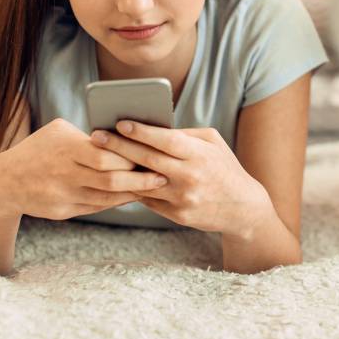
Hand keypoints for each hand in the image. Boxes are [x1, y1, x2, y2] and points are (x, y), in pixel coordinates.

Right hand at [0, 118, 166, 220]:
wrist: (5, 182)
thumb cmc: (39, 148)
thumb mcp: (59, 131)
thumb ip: (89, 134)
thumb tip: (124, 135)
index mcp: (66, 149)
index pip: (105, 155)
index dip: (130, 157)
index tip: (152, 154)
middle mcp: (65, 174)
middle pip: (110, 178)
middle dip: (139, 178)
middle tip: (162, 175)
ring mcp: (64, 195)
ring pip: (106, 197)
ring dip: (133, 192)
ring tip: (154, 186)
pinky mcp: (63, 211)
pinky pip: (97, 207)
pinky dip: (118, 201)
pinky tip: (133, 195)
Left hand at [90, 121, 273, 238]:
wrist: (242, 207)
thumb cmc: (224, 167)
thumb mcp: (213, 143)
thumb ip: (185, 134)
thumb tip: (152, 127)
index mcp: (200, 155)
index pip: (166, 140)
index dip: (142, 132)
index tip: (120, 123)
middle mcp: (190, 177)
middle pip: (148, 160)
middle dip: (119, 147)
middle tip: (96, 137)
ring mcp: (183, 198)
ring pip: (143, 183)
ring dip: (119, 170)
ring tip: (99, 158)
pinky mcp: (178, 215)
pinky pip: (148, 200)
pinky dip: (132, 188)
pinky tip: (116, 178)